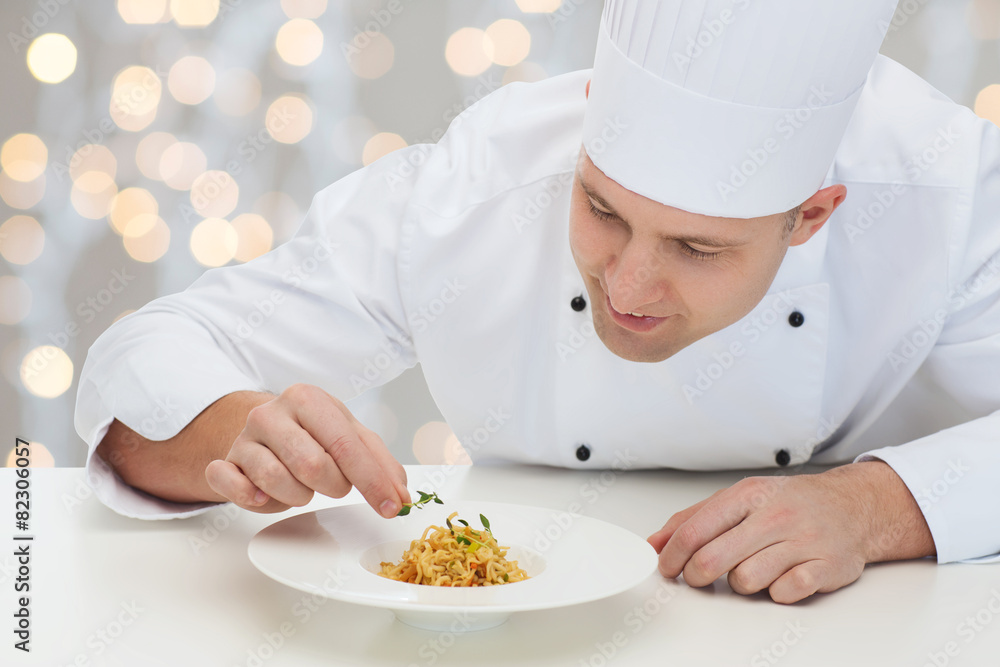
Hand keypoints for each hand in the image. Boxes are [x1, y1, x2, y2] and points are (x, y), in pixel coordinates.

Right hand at [205, 384, 409, 516]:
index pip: (346, 445)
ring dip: (299, 497)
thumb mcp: (351, 436)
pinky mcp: (226, 461)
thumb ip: (380, 464)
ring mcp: (245, 437)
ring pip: (276, 481)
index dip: (372, 482)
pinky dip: (247, 496)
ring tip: (303, 485)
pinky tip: (261, 495)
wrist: (266, 428)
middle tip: (334, 483)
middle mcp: (272, 413)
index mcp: (308, 399)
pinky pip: (228, 483)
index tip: (390, 506)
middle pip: (312, 466)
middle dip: (334, 486)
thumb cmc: (314, 433)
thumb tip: (401, 496)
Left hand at [647, 461, 934, 602]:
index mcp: (748, 495)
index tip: (667, 569)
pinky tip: (780, 576)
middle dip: (697, 576)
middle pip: (713, 559)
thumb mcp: (739, 498)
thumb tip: (655, 542)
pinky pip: (783, 594)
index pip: (695, 530)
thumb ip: (694, 518)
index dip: (672, 556)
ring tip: (751, 569)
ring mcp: (802, 541)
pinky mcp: (825, 567)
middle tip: (699, 577)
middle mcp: (775, 516)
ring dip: (740, 583)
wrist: (851, 506)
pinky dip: (776, 592)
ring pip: (745, 581)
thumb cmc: (788, 503)